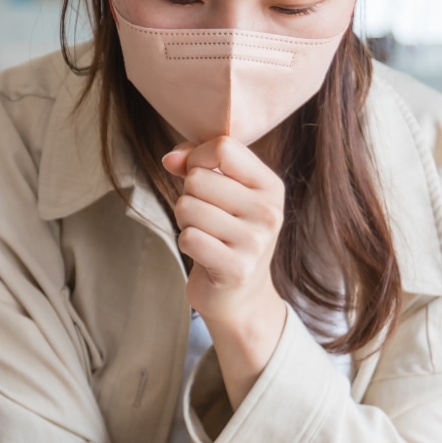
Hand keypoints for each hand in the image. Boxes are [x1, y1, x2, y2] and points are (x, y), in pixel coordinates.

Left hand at [162, 136, 286, 404]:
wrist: (240, 295)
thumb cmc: (226, 234)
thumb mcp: (221, 192)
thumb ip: (196, 164)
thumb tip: (170, 158)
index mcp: (270, 186)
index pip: (224, 147)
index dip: (197, 157)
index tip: (196, 173)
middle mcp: (269, 212)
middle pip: (198, 179)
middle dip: (189, 195)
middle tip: (205, 217)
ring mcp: (255, 242)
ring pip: (188, 207)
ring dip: (185, 221)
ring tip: (205, 235)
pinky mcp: (236, 268)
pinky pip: (188, 237)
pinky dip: (187, 243)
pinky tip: (204, 253)